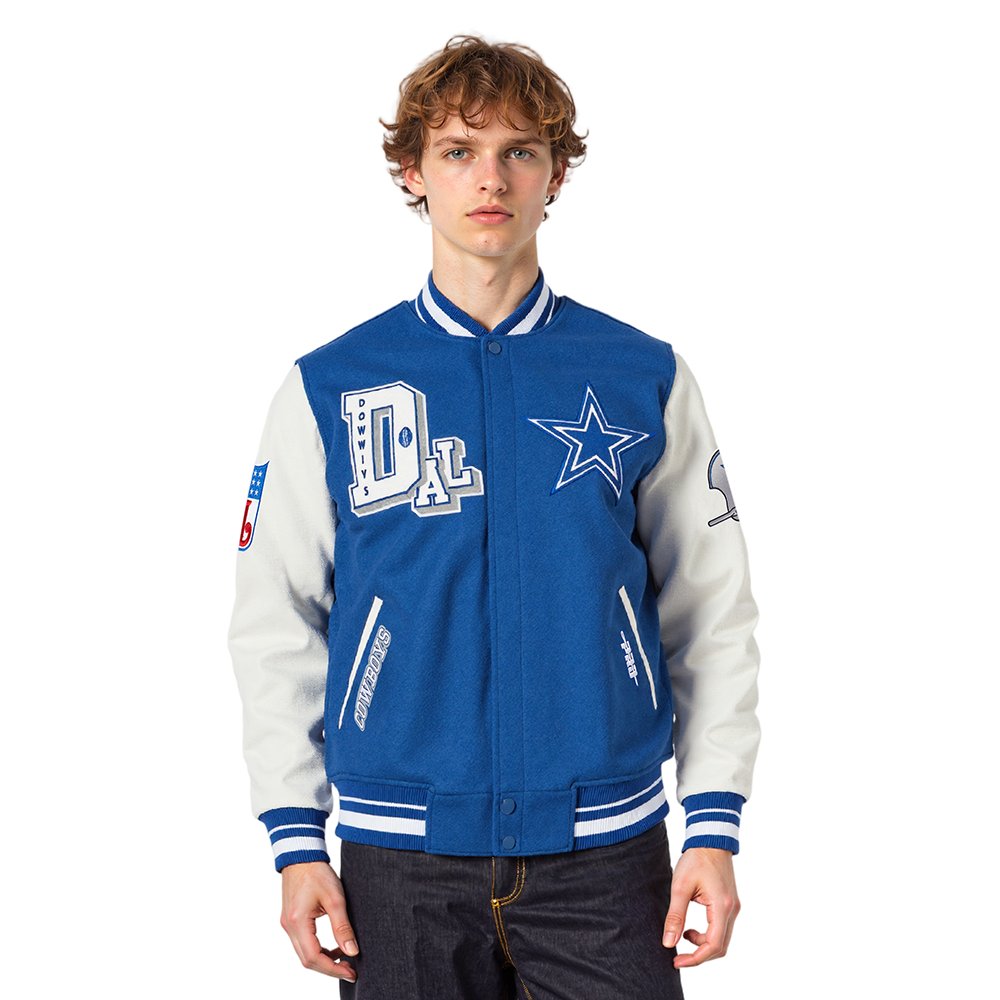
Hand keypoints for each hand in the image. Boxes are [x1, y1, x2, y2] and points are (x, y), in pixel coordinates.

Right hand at [280, 860, 358, 980]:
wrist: (301, 855)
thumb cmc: (317, 872)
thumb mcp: (335, 898)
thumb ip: (343, 927)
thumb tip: (352, 951)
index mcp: (298, 922)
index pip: (313, 958)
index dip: (333, 969)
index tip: (351, 972)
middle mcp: (289, 926)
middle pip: (307, 960)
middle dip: (329, 969)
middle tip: (351, 970)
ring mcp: (287, 924)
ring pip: (304, 953)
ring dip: (323, 960)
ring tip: (345, 958)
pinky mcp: (290, 920)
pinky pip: (302, 943)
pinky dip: (317, 949)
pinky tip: (333, 947)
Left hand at [661, 847, 739, 967]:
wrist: (710, 840)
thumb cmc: (696, 859)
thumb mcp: (680, 886)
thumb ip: (675, 916)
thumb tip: (668, 943)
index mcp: (722, 907)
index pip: (713, 945)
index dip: (695, 958)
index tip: (677, 961)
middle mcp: (732, 910)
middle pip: (720, 947)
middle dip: (699, 955)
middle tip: (677, 956)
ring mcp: (733, 908)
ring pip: (722, 940)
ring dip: (703, 945)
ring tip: (683, 935)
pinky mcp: (730, 904)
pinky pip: (722, 929)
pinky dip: (707, 935)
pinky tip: (691, 928)